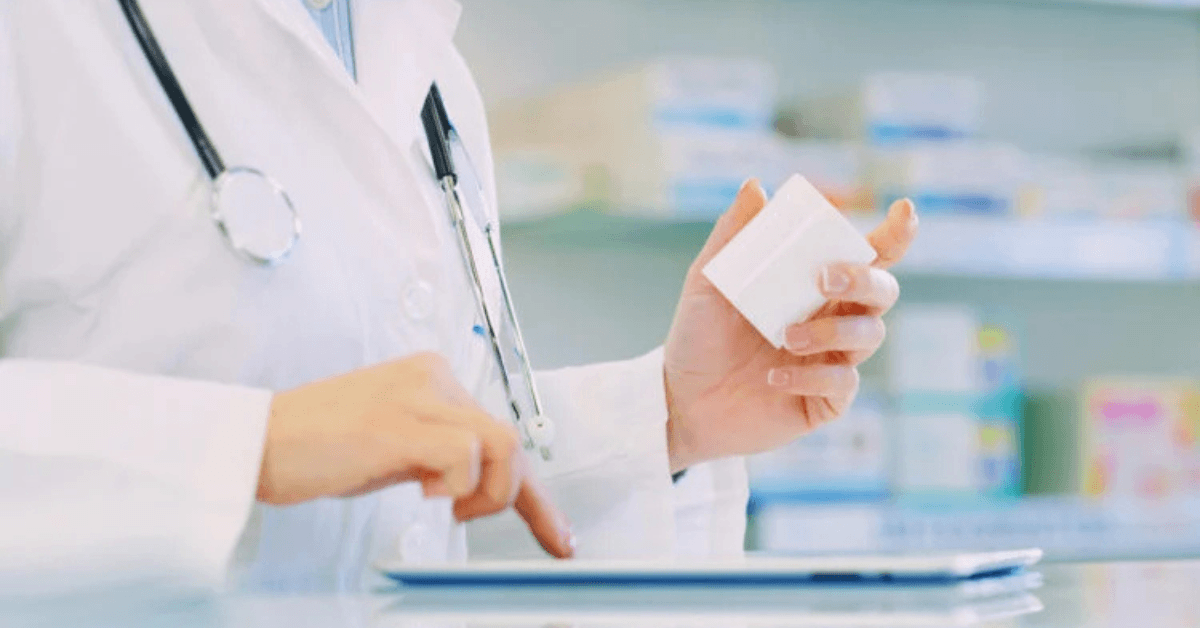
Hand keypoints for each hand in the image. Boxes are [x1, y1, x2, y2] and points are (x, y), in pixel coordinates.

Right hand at [258, 352, 574, 557]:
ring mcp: (419, 397)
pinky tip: (424, 493)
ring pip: (502, 447)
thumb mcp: (397, 449)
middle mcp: (434, 378)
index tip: (557, 534)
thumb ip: (440, 455)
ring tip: (449, 507)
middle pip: (512, 442)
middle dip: (523, 501)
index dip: (536, 493)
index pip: (501, 434)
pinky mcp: (400, 423)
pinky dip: (458, 486)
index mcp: (434, 379)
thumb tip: (479, 487)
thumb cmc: (320, 449)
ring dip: (487, 494)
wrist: (259, 442)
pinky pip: (466, 456)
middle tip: (506, 530)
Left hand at [663, 181, 917, 471]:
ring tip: (785, 337)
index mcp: (815, 285)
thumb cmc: (698, 337)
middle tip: (822, 279)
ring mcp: (833, 360)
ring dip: (831, 330)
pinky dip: (811, 375)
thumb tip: (756, 186)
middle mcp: (833, 319)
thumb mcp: (708, 282)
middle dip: (863, 280)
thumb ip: (732, 236)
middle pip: (883, 292)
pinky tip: (773, 377)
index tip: (904, 210)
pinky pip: (842, 384)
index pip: (869, 256)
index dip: (896, 234)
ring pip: (870, 335)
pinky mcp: (824, 401)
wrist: (680, 400)